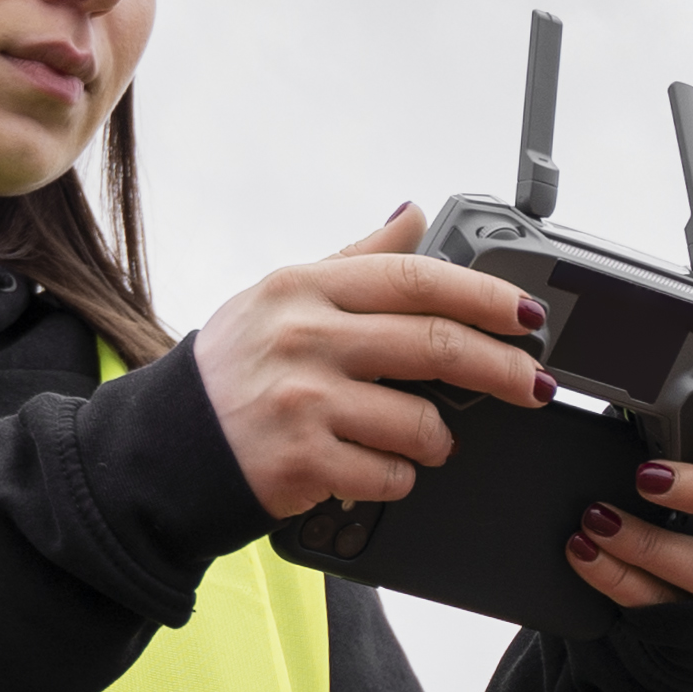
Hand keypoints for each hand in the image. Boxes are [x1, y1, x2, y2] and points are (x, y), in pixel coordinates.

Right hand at [192, 206, 558, 518]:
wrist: (157, 453)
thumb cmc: (228, 373)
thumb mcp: (281, 297)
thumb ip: (354, 259)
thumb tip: (414, 214)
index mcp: (304, 289)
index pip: (417, 279)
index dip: (486, 296)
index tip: (528, 315)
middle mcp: (304, 338)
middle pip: (436, 345)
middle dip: (503, 369)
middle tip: (535, 385)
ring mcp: (302, 402)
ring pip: (421, 421)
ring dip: (441, 439)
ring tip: (430, 441)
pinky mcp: (302, 463)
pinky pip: (391, 474)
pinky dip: (401, 478)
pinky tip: (382, 470)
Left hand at [573, 410, 692, 615]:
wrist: (687, 617)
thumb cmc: (686, 526)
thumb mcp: (691, 485)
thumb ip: (678, 451)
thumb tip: (629, 405)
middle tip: (648, 476)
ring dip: (649, 543)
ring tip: (598, 519)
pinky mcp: (692, 623)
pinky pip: (656, 603)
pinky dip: (614, 575)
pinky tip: (584, 551)